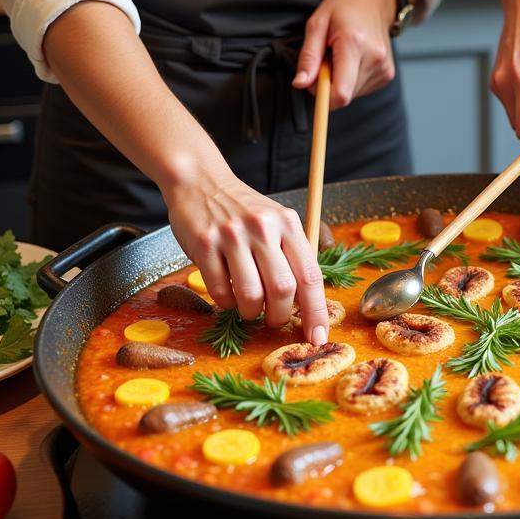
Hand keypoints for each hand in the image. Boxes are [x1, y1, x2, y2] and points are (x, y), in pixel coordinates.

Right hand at [163, 171, 329, 343]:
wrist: (201, 182)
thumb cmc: (243, 210)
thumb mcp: (275, 221)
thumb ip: (291, 255)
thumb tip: (307, 304)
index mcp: (287, 223)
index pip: (310, 275)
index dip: (316, 311)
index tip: (318, 337)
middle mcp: (263, 227)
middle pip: (283, 289)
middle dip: (280, 316)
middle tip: (274, 319)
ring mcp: (232, 235)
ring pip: (251, 295)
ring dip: (252, 313)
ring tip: (250, 308)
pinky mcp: (204, 243)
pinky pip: (220, 290)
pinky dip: (226, 302)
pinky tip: (227, 292)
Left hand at [293, 0, 397, 108]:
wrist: (375, 1)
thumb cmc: (344, 8)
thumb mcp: (317, 24)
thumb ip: (308, 56)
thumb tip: (300, 84)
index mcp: (354, 44)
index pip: (341, 93)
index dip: (323, 98)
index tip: (313, 85)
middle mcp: (374, 59)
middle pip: (344, 96)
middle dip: (328, 86)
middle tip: (326, 61)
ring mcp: (384, 68)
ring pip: (351, 94)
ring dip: (340, 82)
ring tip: (341, 57)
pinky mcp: (388, 74)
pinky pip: (361, 89)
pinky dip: (351, 80)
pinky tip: (353, 61)